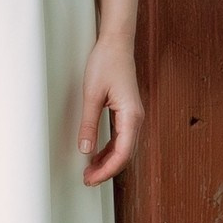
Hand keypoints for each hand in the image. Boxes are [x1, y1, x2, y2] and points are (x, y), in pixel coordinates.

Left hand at [77, 31, 142, 185]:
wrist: (116, 43)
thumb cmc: (106, 63)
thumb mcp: (91, 94)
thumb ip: (88, 124)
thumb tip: (85, 149)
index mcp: (131, 116)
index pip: (122, 154)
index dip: (106, 171)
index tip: (90, 178)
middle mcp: (136, 118)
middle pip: (125, 155)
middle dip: (107, 170)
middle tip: (87, 179)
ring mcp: (133, 116)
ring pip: (124, 148)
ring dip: (108, 162)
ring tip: (90, 171)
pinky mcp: (128, 112)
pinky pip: (122, 138)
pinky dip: (110, 150)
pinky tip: (97, 154)